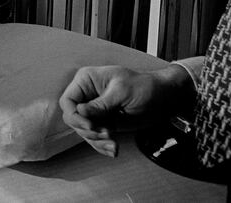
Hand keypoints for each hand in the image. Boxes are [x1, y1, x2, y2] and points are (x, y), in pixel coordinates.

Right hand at [59, 65, 192, 156]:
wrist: (163, 98)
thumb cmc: (143, 87)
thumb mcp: (121, 92)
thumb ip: (100, 103)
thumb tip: (79, 111)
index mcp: (86, 81)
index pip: (67, 101)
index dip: (74, 116)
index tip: (90, 127)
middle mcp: (87, 95)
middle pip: (73, 119)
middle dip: (88, 131)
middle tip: (107, 134)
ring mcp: (94, 110)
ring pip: (83, 131)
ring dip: (97, 141)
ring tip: (114, 144)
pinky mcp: (103, 122)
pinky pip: (95, 137)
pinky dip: (103, 146)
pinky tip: (114, 150)